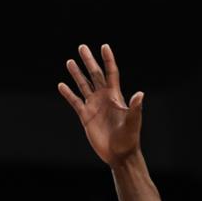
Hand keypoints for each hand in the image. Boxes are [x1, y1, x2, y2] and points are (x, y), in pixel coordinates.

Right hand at [58, 43, 143, 165]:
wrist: (119, 154)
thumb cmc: (129, 138)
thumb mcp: (133, 122)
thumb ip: (135, 107)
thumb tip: (140, 94)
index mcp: (115, 95)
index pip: (111, 73)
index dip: (108, 60)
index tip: (104, 46)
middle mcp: (104, 97)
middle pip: (95, 75)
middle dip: (88, 61)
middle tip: (82, 47)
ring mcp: (94, 106)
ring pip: (83, 85)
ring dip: (77, 74)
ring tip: (70, 61)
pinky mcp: (85, 116)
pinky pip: (75, 102)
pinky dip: (68, 94)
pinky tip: (61, 85)